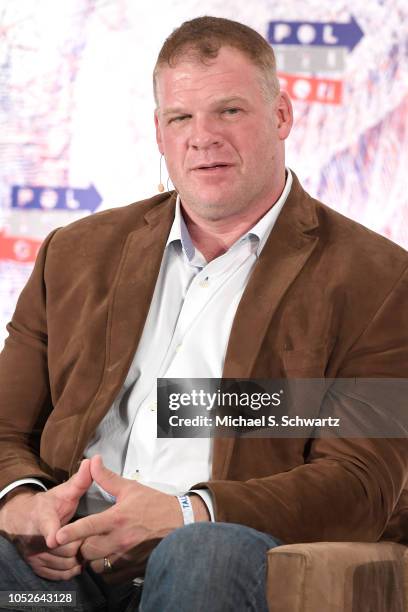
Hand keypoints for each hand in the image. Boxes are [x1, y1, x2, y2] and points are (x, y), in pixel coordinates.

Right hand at [0, 459, 91, 579]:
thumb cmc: (49, 505)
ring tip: (86, 548)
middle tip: (91, 539)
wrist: (24, 521)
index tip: (53, 539)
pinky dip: (71, 571)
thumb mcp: (63, 491)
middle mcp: (34, 539)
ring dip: (77, 559)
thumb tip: (92, 461)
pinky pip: (58, 575)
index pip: (46, 526)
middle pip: (63, 549)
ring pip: (63, 564)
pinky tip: (78, 561)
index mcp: (42, 517)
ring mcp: (35, 555)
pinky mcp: (38, 567)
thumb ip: (79, 480)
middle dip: (79, 545)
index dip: (51, 532)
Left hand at [56, 455, 208, 581]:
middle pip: (87, 550)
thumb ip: (107, 478)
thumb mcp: (131, 488)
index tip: (57, 536)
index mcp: (117, 518)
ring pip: (96, 565)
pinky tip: (109, 558)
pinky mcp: (133, 568)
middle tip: (86, 537)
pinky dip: (106, 569)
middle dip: (82, 545)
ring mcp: (127, 556)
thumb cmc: (155, 504)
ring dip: (93, 558)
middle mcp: (120, 539)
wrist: (180, 522)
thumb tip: (93, 461)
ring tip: (98, 548)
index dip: (71, 532)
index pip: (89, 526)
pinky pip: (110, 576)